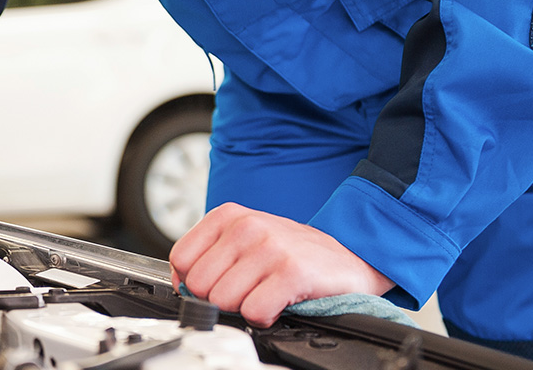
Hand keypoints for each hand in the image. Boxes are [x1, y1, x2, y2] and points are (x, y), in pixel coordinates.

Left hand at [169, 203, 394, 326]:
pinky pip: (254, 311)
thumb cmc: (292, 252)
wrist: (351, 255)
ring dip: (245, 308)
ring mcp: (269, 247)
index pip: (182, 258)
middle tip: (247, 291)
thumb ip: (211, 254)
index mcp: (228, 216)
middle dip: (220, 297)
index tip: (214, 285)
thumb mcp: (246, 239)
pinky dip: (265, 317)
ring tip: (266, 293)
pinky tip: (279, 303)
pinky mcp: (291, 272)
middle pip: (200, 284)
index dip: (193, 281)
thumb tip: (182, 284)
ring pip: (224, 301)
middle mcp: (246, 226)